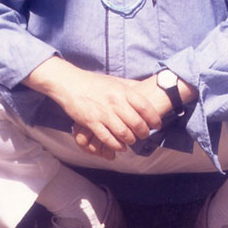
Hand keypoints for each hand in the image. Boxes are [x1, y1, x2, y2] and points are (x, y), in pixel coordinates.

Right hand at [24, 58, 162, 157]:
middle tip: (144, 135)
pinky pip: (108, 138)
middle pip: (136, 123)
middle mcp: (115, 102)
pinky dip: (116, 145)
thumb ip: (129, 86)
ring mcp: (103, 113)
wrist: (70, 83)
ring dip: (130, 140)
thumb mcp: (114, 81)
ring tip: (131, 141)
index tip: (157, 125)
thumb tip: (145, 88)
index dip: (153, 119)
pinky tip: (120, 146)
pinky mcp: (91, 122)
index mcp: (122, 91)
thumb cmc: (93, 82)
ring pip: (124, 133)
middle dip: (143, 132)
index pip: (144, 107)